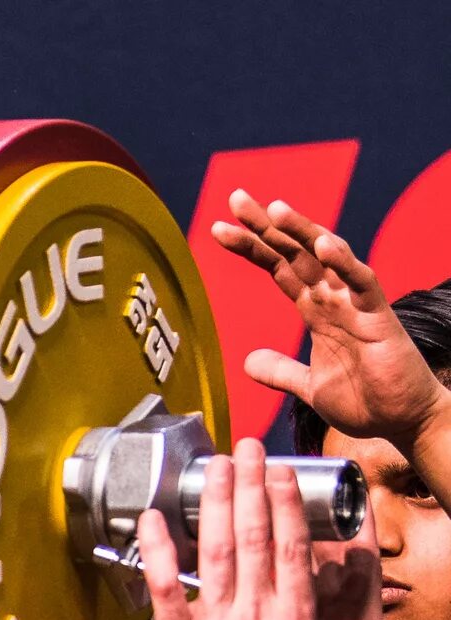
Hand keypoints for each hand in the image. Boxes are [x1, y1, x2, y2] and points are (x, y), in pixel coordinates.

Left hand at [144, 440, 380, 619]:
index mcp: (295, 619)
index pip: (292, 548)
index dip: (286, 506)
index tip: (281, 475)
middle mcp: (256, 611)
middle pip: (253, 535)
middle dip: (250, 486)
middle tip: (246, 449)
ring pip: (214, 548)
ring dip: (213, 502)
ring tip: (213, 465)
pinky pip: (163, 586)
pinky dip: (155, 550)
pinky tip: (149, 519)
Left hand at [212, 192, 450, 452]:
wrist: (400, 421)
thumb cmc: (364, 399)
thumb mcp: (308, 385)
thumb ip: (280, 371)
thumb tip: (249, 361)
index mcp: (316, 310)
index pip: (279, 267)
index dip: (252, 247)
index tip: (218, 228)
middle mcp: (334, 298)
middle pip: (296, 252)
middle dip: (267, 225)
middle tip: (235, 198)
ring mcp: (357, 304)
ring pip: (328, 257)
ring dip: (303, 232)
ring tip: (276, 209)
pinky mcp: (379, 317)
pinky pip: (361, 282)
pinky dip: (343, 262)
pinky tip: (324, 244)